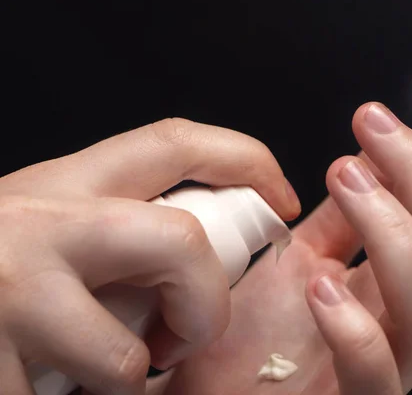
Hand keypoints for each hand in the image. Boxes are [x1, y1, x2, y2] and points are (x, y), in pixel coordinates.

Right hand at [0, 119, 299, 394]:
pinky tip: (45, 385)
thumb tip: (195, 246)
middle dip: (206, 302)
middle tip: (190, 332)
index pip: (177, 143)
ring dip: (125, 380)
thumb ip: (115, 227)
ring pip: (123, 359)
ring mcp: (9, 296)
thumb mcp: (52, 222)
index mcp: (65, 184)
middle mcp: (39, 225)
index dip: (247, 161)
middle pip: (178, 242)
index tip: (282, 198)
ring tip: (94, 371)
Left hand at [162, 68, 411, 393]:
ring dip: (396, 231)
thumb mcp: (294, 257)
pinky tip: (318, 284)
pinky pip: (378, 378)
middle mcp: (400, 318)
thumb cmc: (247, 335)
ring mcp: (385, 366)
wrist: (208, 393)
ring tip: (347, 177)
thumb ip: (336, 220)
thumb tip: (364, 158)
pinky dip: (357, 328)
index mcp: (392, 280)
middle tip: (370, 124)